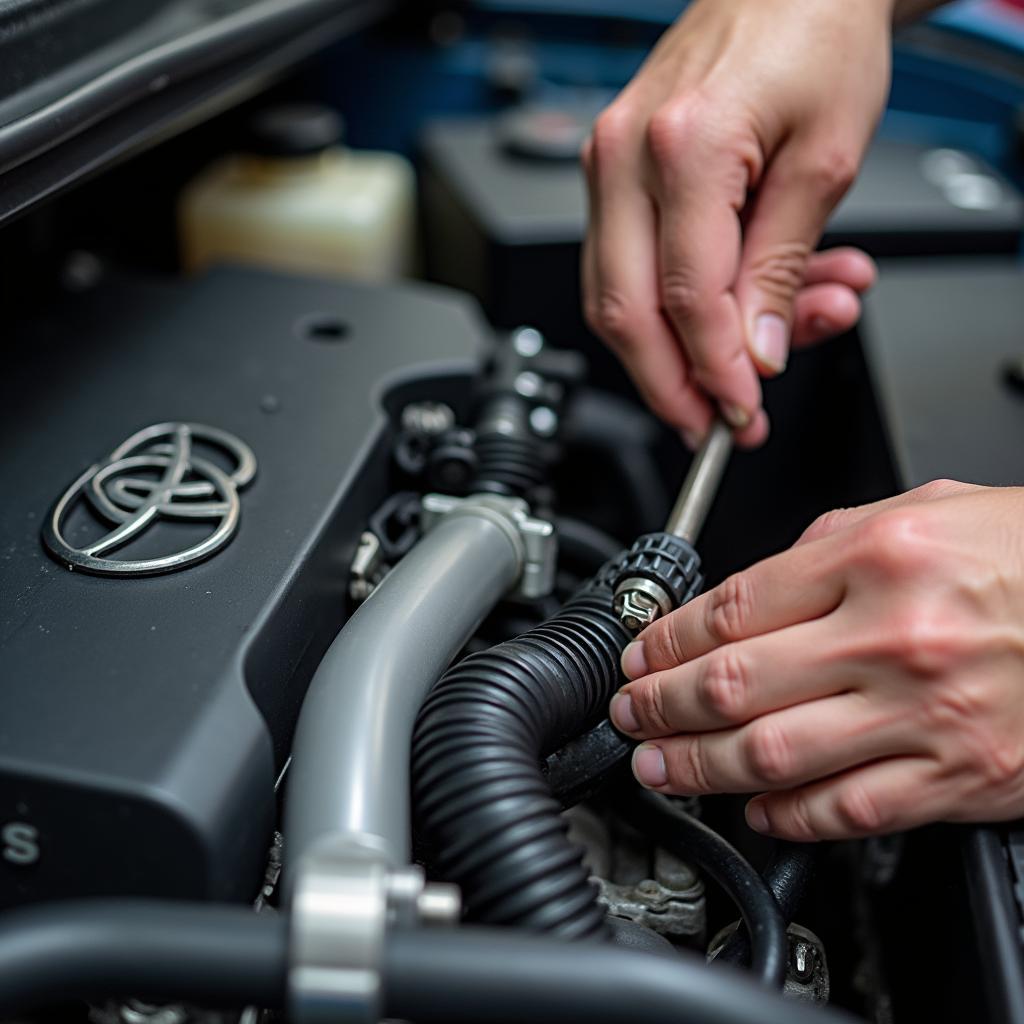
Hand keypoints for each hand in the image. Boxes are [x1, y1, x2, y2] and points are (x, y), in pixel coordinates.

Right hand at [581, 0, 890, 446]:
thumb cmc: (814, 37)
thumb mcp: (826, 162)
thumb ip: (782, 268)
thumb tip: (755, 350)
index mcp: (682, 148)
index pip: (688, 299)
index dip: (717, 371)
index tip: (744, 410)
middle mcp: (623, 157)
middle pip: (625, 313)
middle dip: (670, 386)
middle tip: (712, 423)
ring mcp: (606, 165)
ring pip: (613, 299)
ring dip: (673, 352)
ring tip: (742, 363)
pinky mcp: (610, 174)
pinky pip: (622, 267)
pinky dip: (670, 308)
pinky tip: (731, 310)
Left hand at [609, 481, 1023, 839]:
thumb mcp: (926, 510)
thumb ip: (828, 544)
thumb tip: (755, 589)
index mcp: (877, 558)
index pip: (732, 606)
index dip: (664, 636)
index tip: (638, 651)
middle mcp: (893, 637)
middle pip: (732, 683)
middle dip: (657, 703)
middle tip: (627, 712)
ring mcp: (924, 714)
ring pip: (772, 754)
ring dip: (696, 764)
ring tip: (656, 764)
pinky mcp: (958, 776)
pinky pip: (848, 808)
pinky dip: (786, 814)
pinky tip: (753, 808)